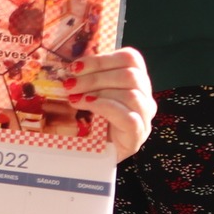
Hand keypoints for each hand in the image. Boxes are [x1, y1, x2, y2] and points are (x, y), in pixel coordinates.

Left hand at [62, 48, 155, 162]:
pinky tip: (86, 106)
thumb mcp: (88, 94)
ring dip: (96, 91)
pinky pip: (129, 117)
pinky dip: (104, 107)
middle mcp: (144, 97)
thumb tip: (68, 66)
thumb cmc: (89, 121)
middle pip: (130, 75)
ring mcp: (144, 117)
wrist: (91, 154)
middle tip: (69, 84)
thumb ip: (86, 78)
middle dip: (95, 77)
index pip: (130, 58)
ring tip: (73, 98)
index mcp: (135, 81)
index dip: (102, 59)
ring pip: (131, 94)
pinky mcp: (138, 135)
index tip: (75, 66)